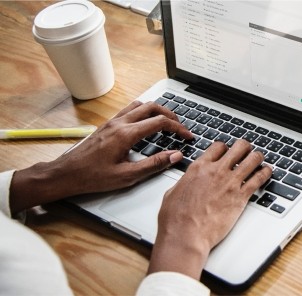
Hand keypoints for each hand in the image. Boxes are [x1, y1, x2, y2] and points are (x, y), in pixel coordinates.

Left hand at [9, 101, 192, 213]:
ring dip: (156, 110)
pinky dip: (143, 112)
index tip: (187, 136)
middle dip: (170, 115)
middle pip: (151, 107)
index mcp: (126, 134)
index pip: (159, 122)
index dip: (178, 128)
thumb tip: (175, 156)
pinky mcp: (107, 125)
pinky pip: (129, 110)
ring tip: (166, 122)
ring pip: (140, 105)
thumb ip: (154, 164)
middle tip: (180, 126)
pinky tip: (146, 124)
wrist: (66, 174)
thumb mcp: (127, 176)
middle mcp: (119, 124)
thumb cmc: (93, 177)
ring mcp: (112, 122)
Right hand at [148, 140, 271, 279]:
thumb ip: (185, 182)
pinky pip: (259, 178)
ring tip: (260, 159)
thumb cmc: (176, 219)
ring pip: (252, 159)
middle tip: (247, 151)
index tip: (228, 151)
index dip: (226, 147)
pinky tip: (268, 171)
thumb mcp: (173, 192)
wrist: (186, 234)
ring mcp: (230, 183)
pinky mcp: (241, 197)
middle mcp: (216, 171)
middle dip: (245, 147)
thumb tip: (187, 181)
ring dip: (258, 157)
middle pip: (239, 147)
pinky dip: (266, 173)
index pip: (219, 146)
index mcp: (199, 168)